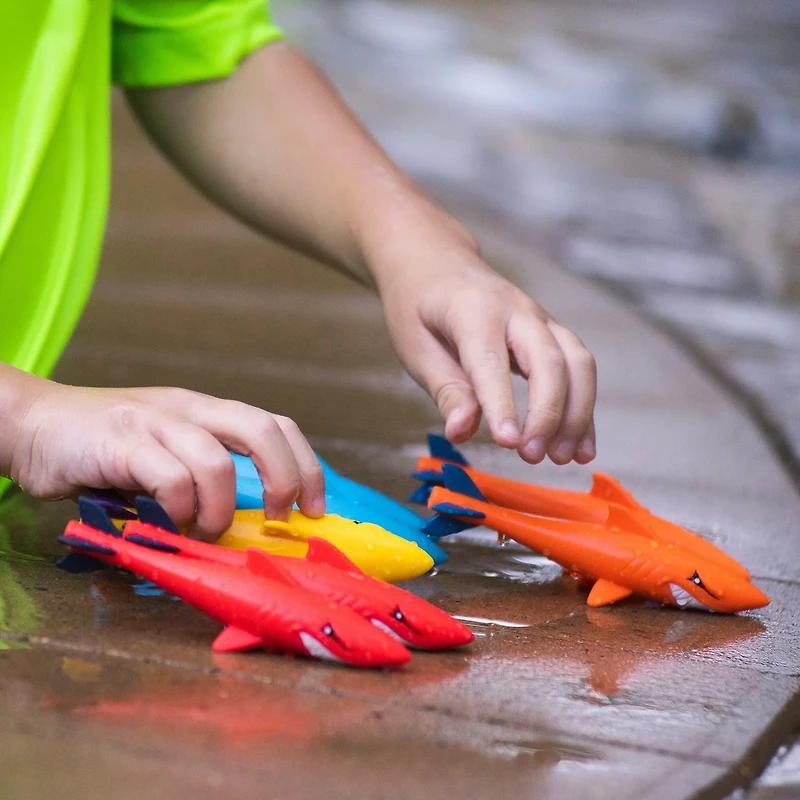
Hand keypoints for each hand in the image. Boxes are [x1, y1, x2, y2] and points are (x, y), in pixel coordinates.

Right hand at [5, 378, 323, 539]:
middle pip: (262, 430)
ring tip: (202, 533)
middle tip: (276, 519)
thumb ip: (204, 476)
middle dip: (284, 479)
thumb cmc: (105, 450)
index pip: (276, 425)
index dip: (306, 466)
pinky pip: (169, 478)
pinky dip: (177, 511)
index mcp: (208, 411)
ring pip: (216, 462)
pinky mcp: (121, 441)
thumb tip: (246, 523)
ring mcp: (156, 421)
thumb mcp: (167, 453)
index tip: (314, 509)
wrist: (33, 423)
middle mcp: (189, 408)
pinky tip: (164, 523)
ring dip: (218, 511)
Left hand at [375, 222, 596, 465]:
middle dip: (548, 413)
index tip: (508, 444)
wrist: (436, 263)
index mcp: (473, 310)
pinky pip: (579, 369)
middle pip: (549, 360)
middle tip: (532, 456)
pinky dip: (584, 408)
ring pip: (576, 363)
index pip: (492, 361)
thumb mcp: (415, 348)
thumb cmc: (419, 307)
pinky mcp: (552, 333)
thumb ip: (445, 389)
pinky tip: (582, 447)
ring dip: (576, 413)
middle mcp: (516, 310)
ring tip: (564, 458)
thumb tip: (462, 431)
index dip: (502, 404)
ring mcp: (540, 319)